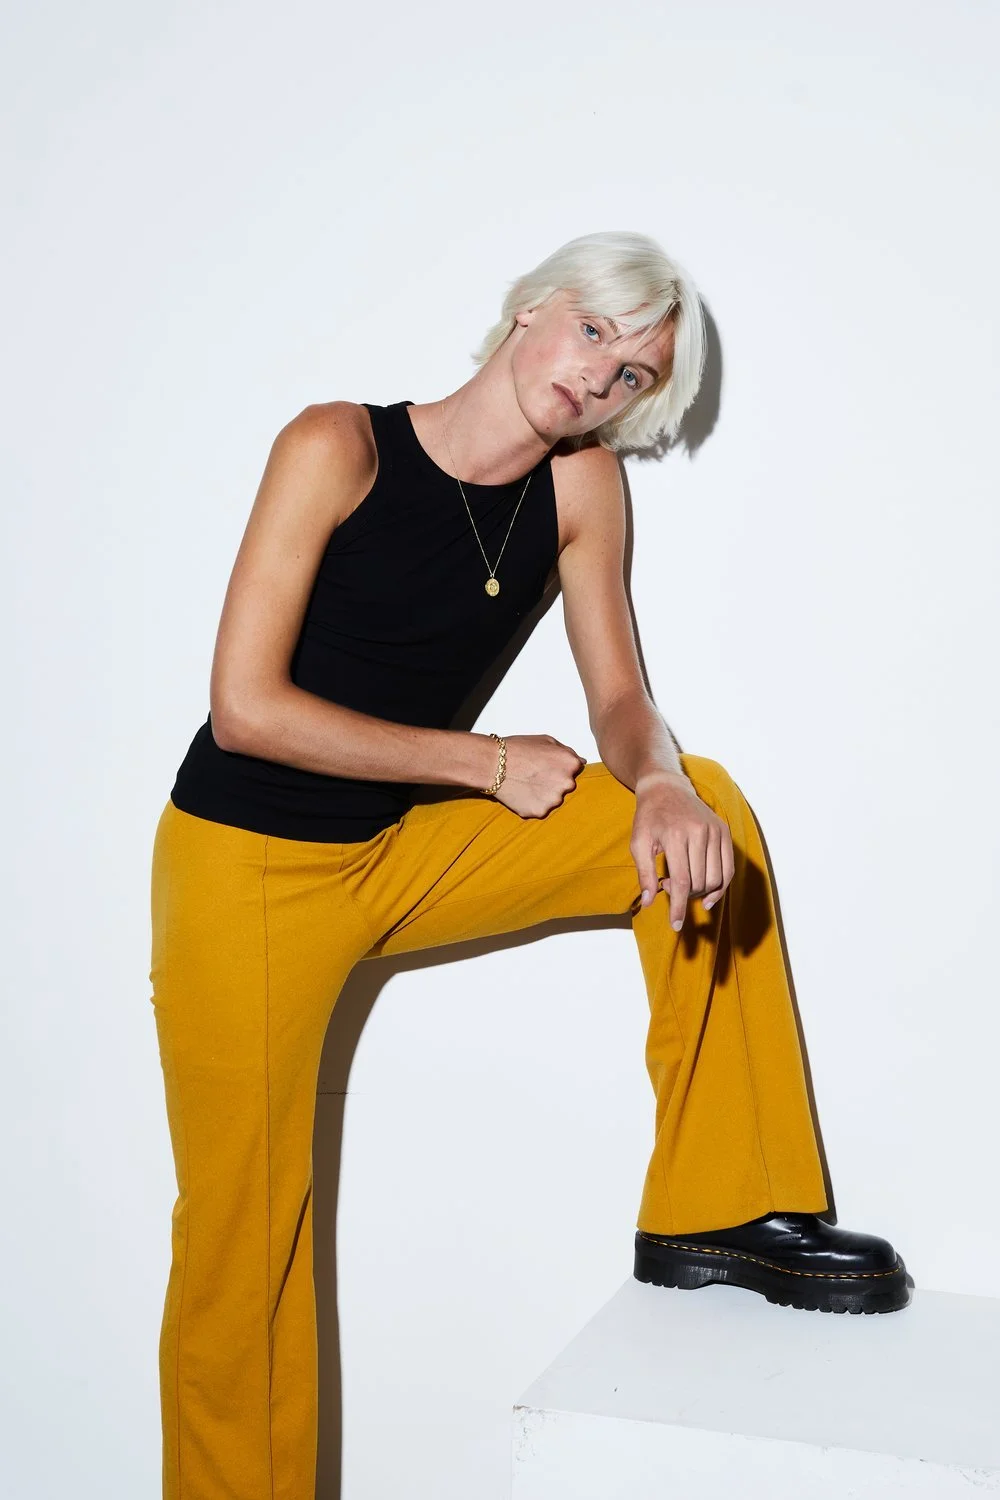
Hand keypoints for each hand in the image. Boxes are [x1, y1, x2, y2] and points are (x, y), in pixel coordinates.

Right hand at [492, 734, 586, 817]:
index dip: (559, 767)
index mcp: (571, 764)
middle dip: (554, 782)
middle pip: (566, 786)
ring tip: (526, 784)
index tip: (546, 766)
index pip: (575, 769)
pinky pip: (540, 809)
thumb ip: (567, 752)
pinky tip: (522, 793)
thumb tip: (581, 762)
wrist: (493, 764)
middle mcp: (567, 783)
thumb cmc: (518, 749)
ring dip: (544, 794)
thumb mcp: (546, 740)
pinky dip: (533, 804)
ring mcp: (554, 800)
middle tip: (534, 775)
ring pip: (554, 799)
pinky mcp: (540, 812)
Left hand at [630, 771, 734, 930]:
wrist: (666, 788)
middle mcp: (699, 832)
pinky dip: (720, 886)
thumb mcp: (638, 843)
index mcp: (676, 836)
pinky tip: (708, 895)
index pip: (681, 881)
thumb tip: (649, 902)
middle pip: (699, 882)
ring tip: (682, 883)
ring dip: (700, 891)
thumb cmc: (649, 818)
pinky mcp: (724, 831)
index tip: (675, 925)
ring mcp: (715, 831)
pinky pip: (728, 868)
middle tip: (666, 885)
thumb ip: (644, 873)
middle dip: (684, 895)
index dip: (678, 906)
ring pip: (715, 878)